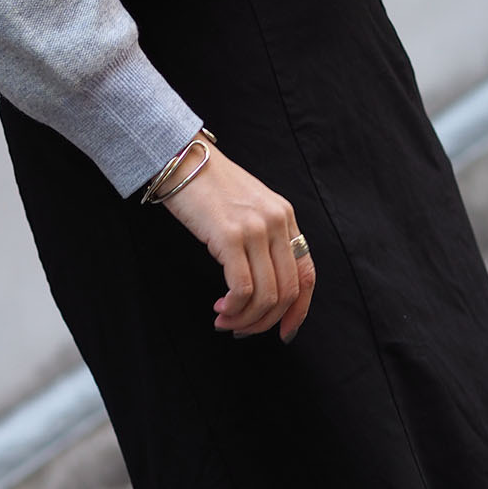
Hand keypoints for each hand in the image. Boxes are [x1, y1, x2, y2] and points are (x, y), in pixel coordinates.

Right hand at [153, 135, 315, 343]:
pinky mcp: (230, 235)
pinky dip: (233, 307)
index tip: (284, 331)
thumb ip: (262, 236)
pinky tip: (219, 307)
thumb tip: (262, 285)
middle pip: (287, 291)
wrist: (180, 157)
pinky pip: (242, 287)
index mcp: (285, 216)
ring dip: (245, 318)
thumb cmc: (207, 185)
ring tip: (224, 319)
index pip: (307, 274)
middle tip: (241, 329)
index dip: (299, 310)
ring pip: (266, 295)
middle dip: (265, 321)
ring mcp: (255, 228)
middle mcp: (277, 222)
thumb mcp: (248, 206)